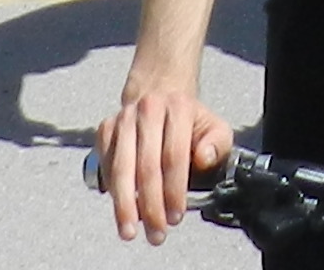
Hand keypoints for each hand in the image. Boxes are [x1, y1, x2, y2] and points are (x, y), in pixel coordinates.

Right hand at [96, 80, 235, 242]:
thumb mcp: (214, 126)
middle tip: (156, 234)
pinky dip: (111, 189)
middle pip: (146, 166)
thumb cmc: (188, 118)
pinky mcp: (106, 127)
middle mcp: (148, 110)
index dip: (174, 190)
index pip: (174, 156)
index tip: (176, 216)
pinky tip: (120, 209)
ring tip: (129, 231)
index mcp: (178, 108)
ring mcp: (124, 118)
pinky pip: (105, 164)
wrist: (160, 89)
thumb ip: (218, 143)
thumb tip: (204, 159)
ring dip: (124, 204)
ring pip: (121, 168)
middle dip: (150, 206)